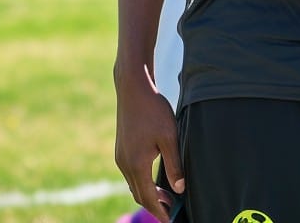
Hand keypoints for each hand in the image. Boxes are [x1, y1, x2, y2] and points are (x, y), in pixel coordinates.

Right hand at [114, 65, 184, 222]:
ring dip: (148, 192)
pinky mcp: (121, 149)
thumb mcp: (170, 136)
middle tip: (170, 210)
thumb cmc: (154, 110)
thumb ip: (174, 164)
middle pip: (139, 193)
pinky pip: (131, 172)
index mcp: (137, 164)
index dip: (159, 210)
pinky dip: (142, 180)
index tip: (169, 220)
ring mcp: (120, 157)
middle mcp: (125, 164)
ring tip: (166, 195)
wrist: (133, 89)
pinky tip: (153, 176)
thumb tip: (179, 189)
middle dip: (154, 204)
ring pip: (134, 184)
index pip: (148, 197)